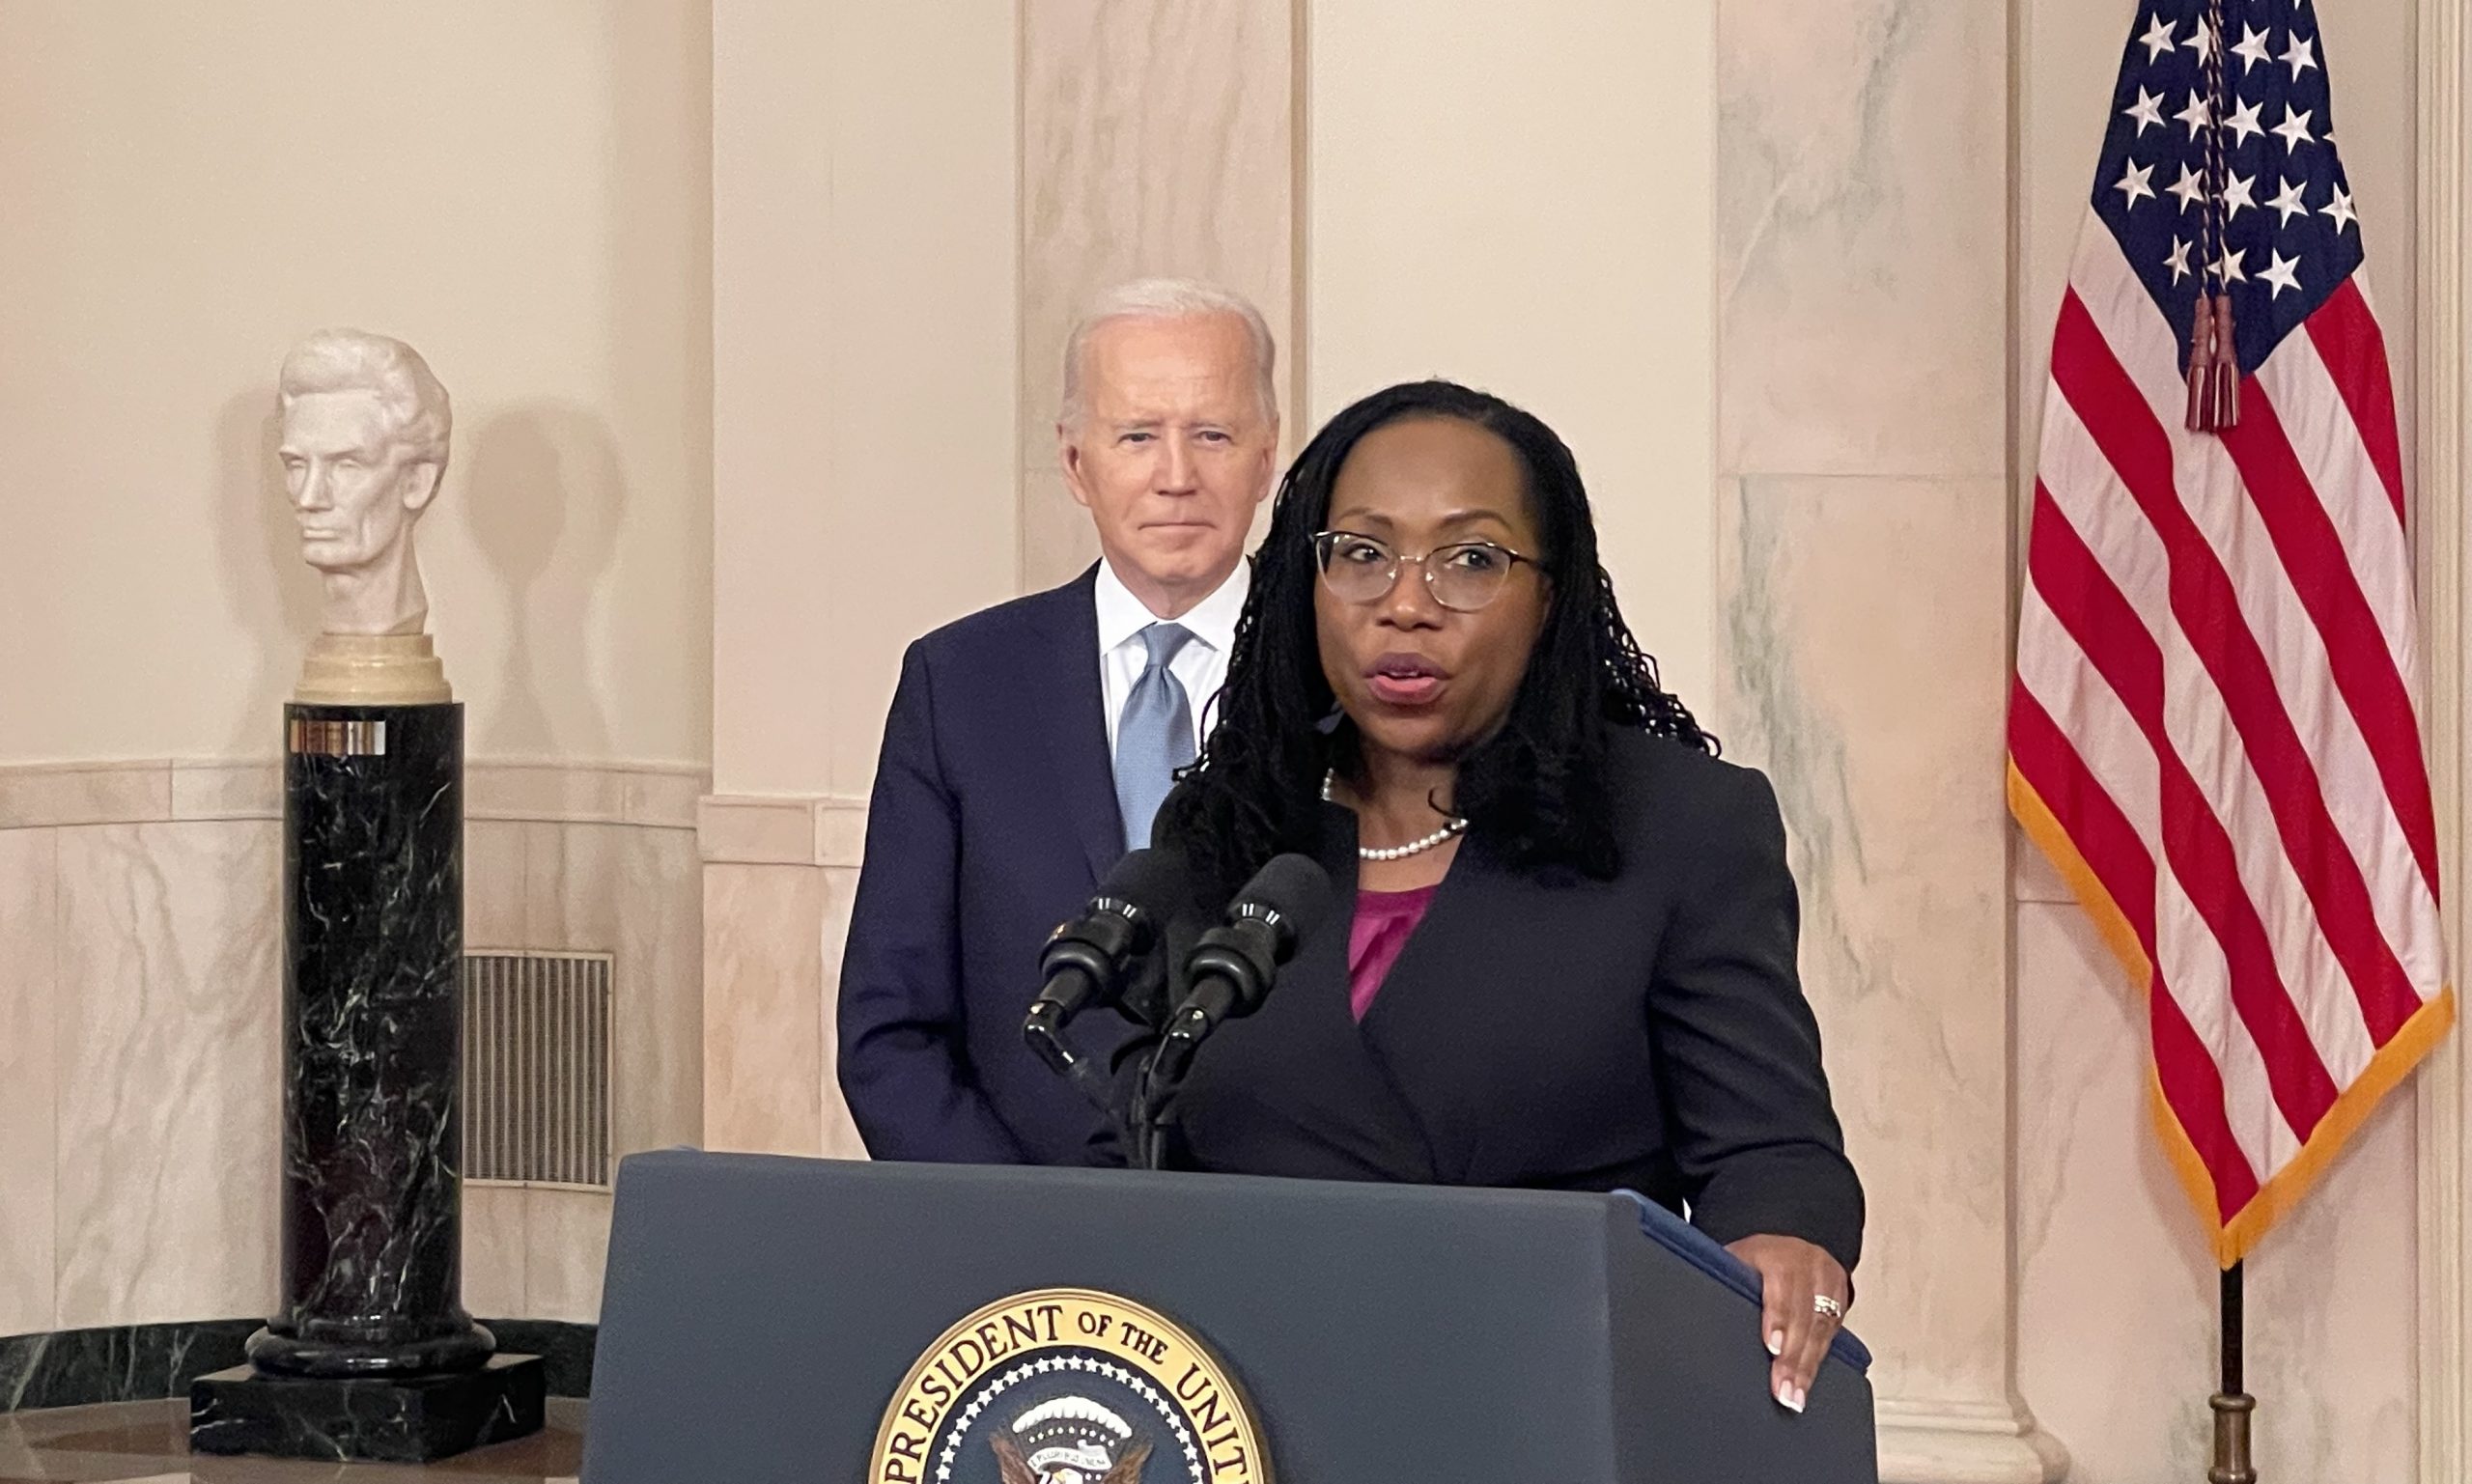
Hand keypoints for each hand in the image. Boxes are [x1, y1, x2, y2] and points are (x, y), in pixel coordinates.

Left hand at [1723, 1233, 1849, 1413]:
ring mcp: (1828, 1279)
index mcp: (1777, 1254)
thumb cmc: (1755, 1259)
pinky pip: (1834, 1332)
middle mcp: (1807, 1264)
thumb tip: (1700, 1316)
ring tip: (1796, 1396)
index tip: (1772, 1348)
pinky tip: (1809, 1382)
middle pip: (1804, 1315)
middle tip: (1783, 1389)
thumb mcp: (1736, 1260)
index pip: (1781, 1287)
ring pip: (1822, 1328)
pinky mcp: (1842, 1296)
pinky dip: (1821, 1359)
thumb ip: (1728, 1283)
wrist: (1790, 1242)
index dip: (1778, 1319)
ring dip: (1808, 1366)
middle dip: (1793, 1357)